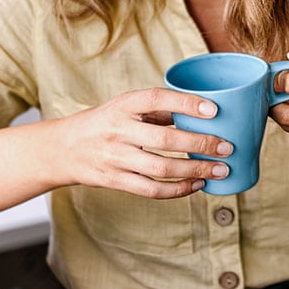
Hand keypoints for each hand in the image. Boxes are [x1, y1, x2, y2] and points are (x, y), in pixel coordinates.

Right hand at [52, 87, 233, 198]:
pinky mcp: (114, 180)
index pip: (157, 99)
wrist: (62, 149)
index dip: (186, 103)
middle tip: (226, 147)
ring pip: (161, 168)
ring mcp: (115, 157)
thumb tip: (202, 113)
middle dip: (201, 144)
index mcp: (123, 105)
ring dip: (195, 170)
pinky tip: (197, 184)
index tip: (214, 110)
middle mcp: (118, 130)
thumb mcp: (124, 107)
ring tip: (220, 170)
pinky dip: (178, 189)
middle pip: (165, 139)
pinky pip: (151, 189)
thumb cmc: (104, 123)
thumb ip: (157, 108)